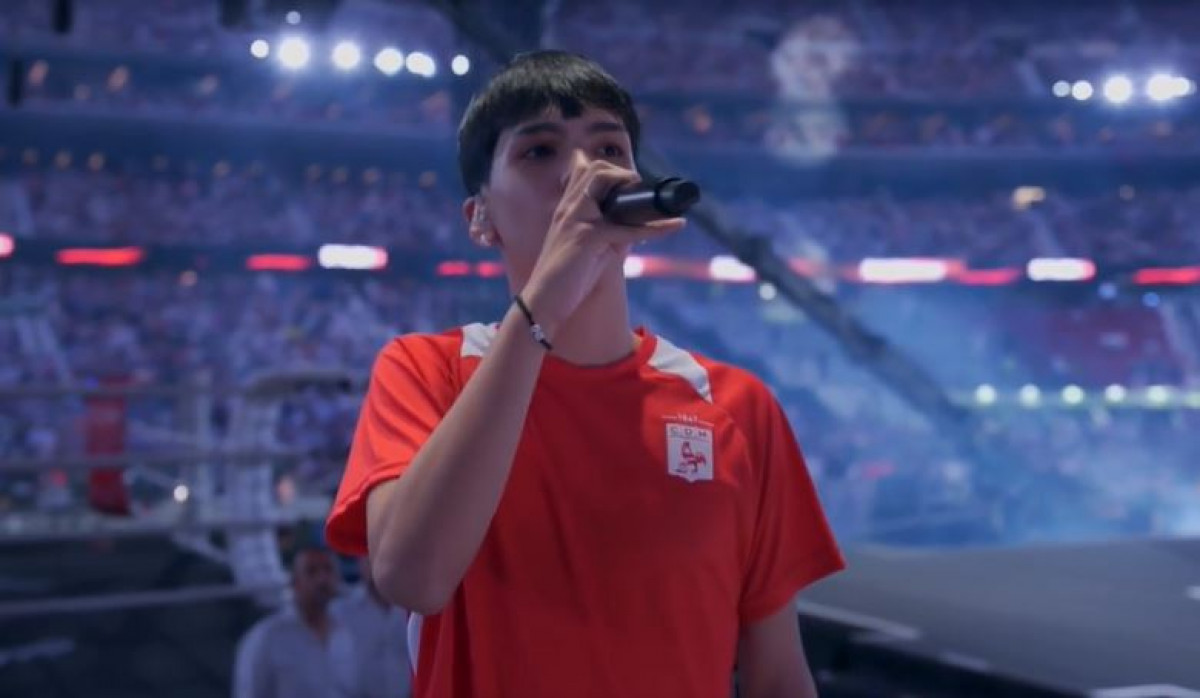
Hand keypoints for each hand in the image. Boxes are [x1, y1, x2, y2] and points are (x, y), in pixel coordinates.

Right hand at [521, 158, 684, 335]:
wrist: (544, 301)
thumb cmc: (566, 278)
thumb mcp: (592, 249)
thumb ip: (611, 233)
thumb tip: (638, 228)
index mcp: (568, 209)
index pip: (584, 172)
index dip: (609, 171)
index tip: (630, 183)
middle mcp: (570, 207)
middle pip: (596, 169)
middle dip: (623, 173)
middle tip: (641, 188)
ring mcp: (578, 219)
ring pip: (605, 181)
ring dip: (633, 185)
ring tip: (658, 199)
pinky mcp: (589, 237)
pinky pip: (628, 227)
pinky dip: (656, 227)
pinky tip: (675, 226)